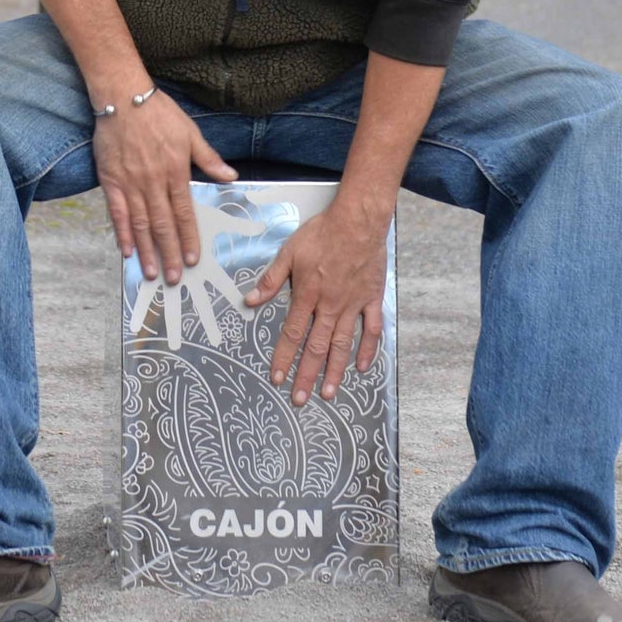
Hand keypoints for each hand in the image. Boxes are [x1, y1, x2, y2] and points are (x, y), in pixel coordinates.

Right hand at [94, 92, 235, 283]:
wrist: (123, 98)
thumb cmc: (159, 113)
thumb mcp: (190, 133)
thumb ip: (209, 159)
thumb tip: (230, 176)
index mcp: (176, 172)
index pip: (184, 213)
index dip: (189, 238)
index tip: (193, 259)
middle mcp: (153, 182)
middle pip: (163, 225)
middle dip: (169, 254)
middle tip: (175, 278)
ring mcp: (130, 183)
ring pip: (141, 224)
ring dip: (146, 251)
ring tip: (151, 273)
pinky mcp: (110, 181)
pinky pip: (117, 212)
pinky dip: (122, 233)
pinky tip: (126, 250)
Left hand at [243, 203, 389, 404]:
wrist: (358, 221)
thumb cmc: (322, 233)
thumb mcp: (289, 251)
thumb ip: (270, 279)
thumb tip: (249, 301)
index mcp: (307, 295)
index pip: (292, 334)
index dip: (283, 358)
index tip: (277, 378)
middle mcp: (330, 306)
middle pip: (317, 347)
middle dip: (307, 375)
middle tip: (300, 399)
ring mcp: (353, 304)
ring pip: (343, 344)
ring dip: (335, 371)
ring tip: (329, 393)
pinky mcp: (372, 299)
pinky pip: (371, 329)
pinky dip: (367, 349)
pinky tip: (362, 367)